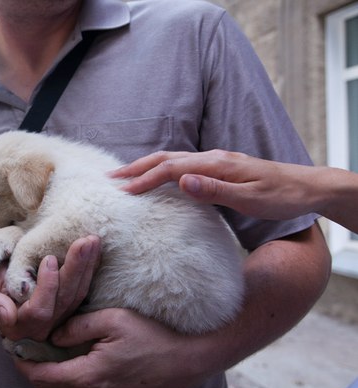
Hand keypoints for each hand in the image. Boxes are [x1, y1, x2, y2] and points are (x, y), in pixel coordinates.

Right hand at [0, 235, 100, 340]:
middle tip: (84, 242)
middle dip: (76, 270)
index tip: (50, 258)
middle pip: (64, 302)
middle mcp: (41, 327)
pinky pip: (82, 289)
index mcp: (18, 326)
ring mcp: (57, 318)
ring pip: (77, 296)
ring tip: (92, 240)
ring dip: (87, 266)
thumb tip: (7, 317)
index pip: (39, 310)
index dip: (47, 286)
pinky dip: (89, 268)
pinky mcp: (67, 306)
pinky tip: (95, 250)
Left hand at [15, 309, 208, 387]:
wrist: (189, 360)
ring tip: (44, 355)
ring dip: (49, 378)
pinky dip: (67, 383)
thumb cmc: (152, 337)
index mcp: (87, 376)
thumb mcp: (112, 319)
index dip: (23, 360)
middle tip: (25, 349)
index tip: (14, 344)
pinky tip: (70, 364)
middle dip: (32, 370)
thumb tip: (54, 334)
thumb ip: (77, 326)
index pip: (41, 374)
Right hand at [111, 149, 316, 220]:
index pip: (170, 169)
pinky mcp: (219, 167)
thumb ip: (214, 189)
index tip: (122, 191)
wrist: (308, 187)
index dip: (144, 179)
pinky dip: (162, 169)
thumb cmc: (281, 197)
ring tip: (125, 175)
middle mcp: (212, 158)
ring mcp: (215, 160)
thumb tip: (180, 181)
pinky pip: (182, 164)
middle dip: (136, 167)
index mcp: (216, 164)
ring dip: (146, 166)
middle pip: (165, 158)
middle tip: (110, 177)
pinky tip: (157, 177)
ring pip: (172, 159)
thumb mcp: (250, 198)